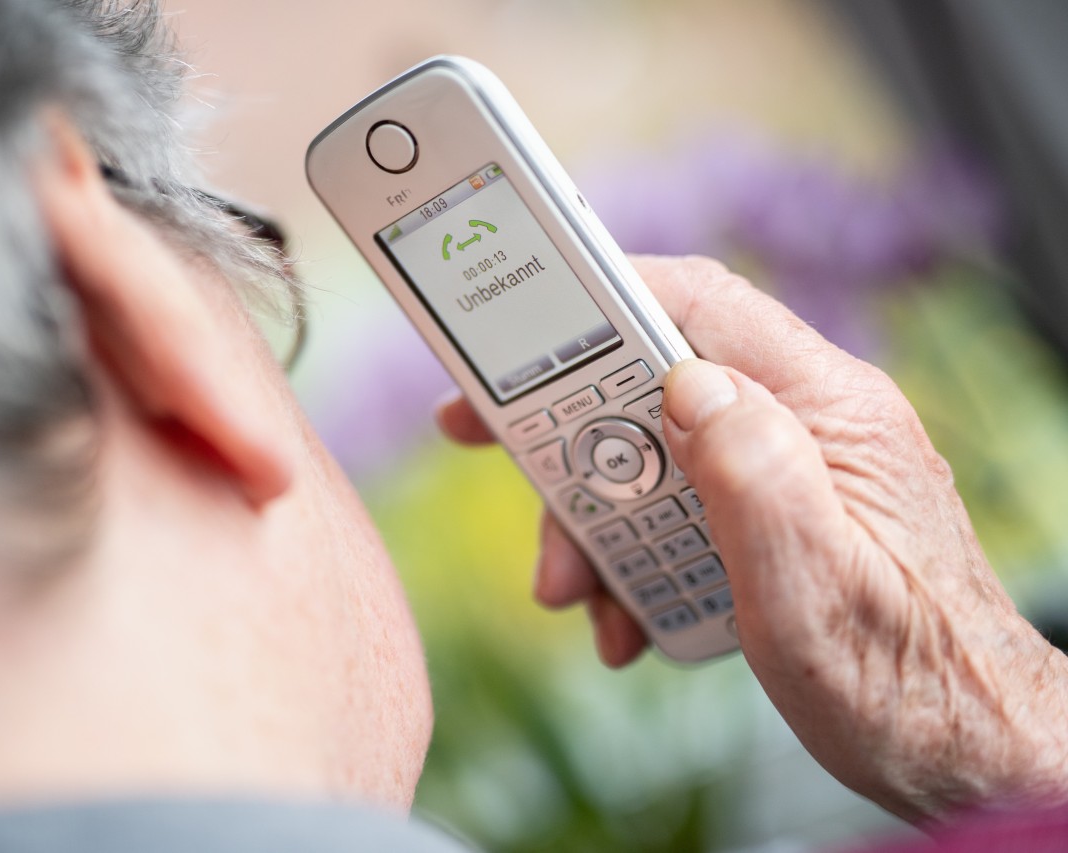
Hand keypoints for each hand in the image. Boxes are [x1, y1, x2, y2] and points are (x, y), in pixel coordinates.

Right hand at [436, 255, 1067, 821]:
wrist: (963, 753)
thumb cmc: (904, 683)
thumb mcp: (813, 586)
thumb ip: (752, 472)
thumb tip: (687, 385)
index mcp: (828, 409)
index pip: (701, 305)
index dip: (598, 302)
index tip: (517, 334)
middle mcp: (811, 421)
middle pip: (660, 384)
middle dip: (579, 436)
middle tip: (506, 461)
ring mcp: (794, 467)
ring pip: (660, 452)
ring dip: (601, 515)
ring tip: (577, 591)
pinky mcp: (777, 513)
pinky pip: (682, 505)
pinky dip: (637, 554)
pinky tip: (627, 616)